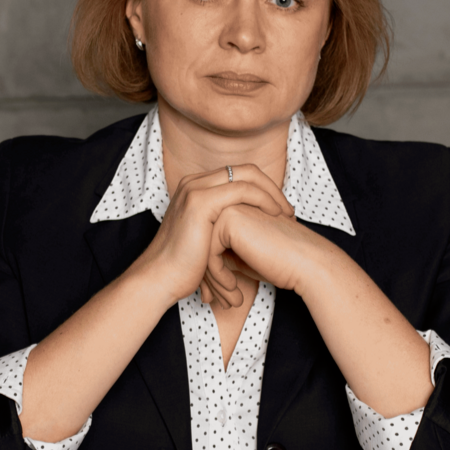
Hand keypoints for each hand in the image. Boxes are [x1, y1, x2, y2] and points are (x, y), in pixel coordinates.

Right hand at [131, 164, 294, 308]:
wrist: (160, 279)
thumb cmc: (183, 266)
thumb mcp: (206, 237)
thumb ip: (222, 224)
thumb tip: (249, 227)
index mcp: (195, 187)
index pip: (238, 174)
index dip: (263, 188)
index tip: (280, 210)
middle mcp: (194, 182)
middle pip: (245, 170)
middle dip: (272, 188)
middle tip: (289, 210)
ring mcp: (196, 189)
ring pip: (247, 177)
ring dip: (272, 194)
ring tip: (287, 215)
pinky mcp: (200, 202)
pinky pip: (242, 191)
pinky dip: (263, 200)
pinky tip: (275, 216)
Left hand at [206, 202, 328, 297]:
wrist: (306, 263)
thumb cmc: (280, 262)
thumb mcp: (244, 257)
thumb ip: (223, 252)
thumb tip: (202, 265)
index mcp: (233, 209)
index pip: (207, 242)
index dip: (209, 271)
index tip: (214, 294)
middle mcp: (228, 204)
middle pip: (202, 245)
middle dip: (206, 278)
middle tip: (214, 300)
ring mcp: (227, 208)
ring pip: (202, 250)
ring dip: (213, 281)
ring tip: (228, 301)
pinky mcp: (228, 221)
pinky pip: (209, 255)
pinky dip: (218, 278)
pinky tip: (233, 291)